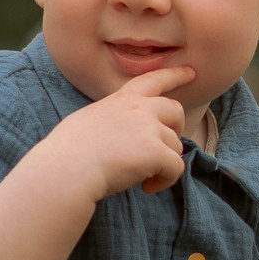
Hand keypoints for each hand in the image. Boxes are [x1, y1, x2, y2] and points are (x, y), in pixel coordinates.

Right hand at [47, 66, 195, 198]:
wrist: (67, 169)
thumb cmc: (68, 151)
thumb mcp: (89, 121)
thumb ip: (111, 120)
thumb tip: (121, 134)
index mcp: (121, 100)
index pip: (152, 80)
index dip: (174, 75)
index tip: (191, 72)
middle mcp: (139, 109)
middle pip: (175, 110)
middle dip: (177, 129)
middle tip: (164, 149)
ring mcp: (149, 128)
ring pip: (175, 145)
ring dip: (163, 163)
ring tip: (142, 177)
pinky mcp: (156, 152)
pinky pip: (176, 168)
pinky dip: (165, 181)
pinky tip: (147, 187)